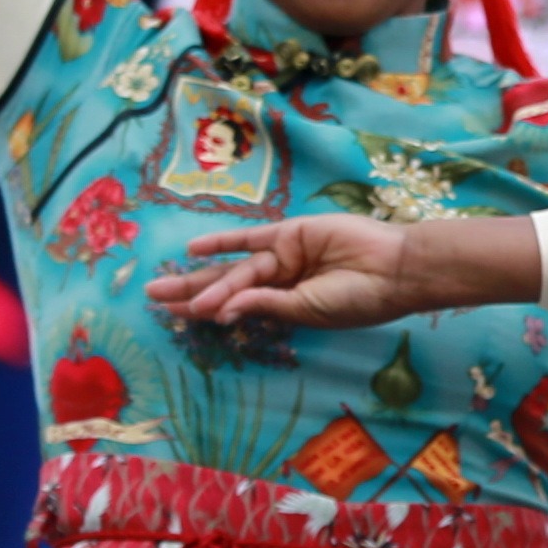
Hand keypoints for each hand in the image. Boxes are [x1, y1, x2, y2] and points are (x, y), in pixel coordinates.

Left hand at [150, 212, 542, 329]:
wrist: (395, 270)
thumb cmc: (358, 300)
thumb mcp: (306, 311)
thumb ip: (264, 305)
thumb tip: (221, 311)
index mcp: (285, 306)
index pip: (235, 307)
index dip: (202, 310)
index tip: (170, 315)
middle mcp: (280, 280)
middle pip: (226, 284)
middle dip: (189, 290)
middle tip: (151, 296)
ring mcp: (285, 255)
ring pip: (236, 268)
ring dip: (206, 280)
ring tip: (171, 290)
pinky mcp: (291, 232)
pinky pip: (251, 238)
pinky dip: (224, 241)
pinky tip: (196, 246)